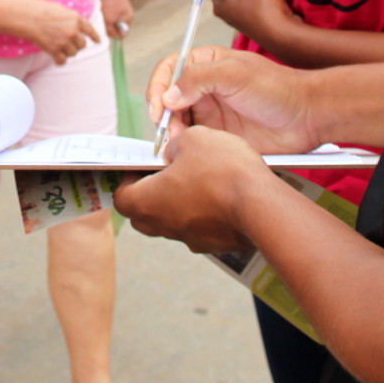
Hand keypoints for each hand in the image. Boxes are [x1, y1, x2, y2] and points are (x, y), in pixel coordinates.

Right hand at [19, 0, 102, 65]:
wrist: (28, 16)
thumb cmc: (41, 9)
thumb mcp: (61, 9)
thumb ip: (71, 18)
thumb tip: (76, 26)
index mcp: (76, 18)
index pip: (90, 30)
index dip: (95, 36)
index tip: (98, 41)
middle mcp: (73, 31)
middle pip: (82, 45)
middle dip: (77, 45)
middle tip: (68, 42)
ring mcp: (64, 41)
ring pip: (73, 53)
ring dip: (67, 52)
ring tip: (58, 46)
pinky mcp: (54, 50)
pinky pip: (62, 60)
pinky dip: (59, 60)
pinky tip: (56, 57)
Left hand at [100, 0, 134, 40]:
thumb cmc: (109, 2)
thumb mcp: (109, 20)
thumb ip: (112, 31)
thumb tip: (114, 37)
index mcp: (129, 19)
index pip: (123, 34)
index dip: (114, 35)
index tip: (106, 29)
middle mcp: (127, 14)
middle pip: (117, 27)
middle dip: (109, 26)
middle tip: (103, 21)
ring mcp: (121, 8)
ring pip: (112, 20)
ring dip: (106, 19)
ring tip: (102, 13)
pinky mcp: (115, 3)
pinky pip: (109, 13)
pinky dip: (104, 12)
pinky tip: (101, 8)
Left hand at [114, 126, 270, 253]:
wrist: (261, 205)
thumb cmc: (222, 171)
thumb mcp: (193, 139)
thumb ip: (176, 145)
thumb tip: (174, 153)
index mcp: (148, 202)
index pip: (121, 197)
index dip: (127, 179)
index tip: (141, 166)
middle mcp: (164, 226)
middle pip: (144, 214)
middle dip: (150, 194)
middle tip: (166, 173)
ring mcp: (190, 238)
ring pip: (173, 222)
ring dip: (178, 203)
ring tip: (197, 180)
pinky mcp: (214, 243)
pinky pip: (200, 227)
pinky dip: (203, 213)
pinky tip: (220, 195)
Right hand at [147, 45, 318, 153]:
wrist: (305, 118)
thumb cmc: (277, 88)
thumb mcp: (235, 74)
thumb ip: (198, 78)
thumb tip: (168, 96)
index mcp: (206, 63)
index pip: (169, 70)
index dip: (158, 87)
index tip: (158, 107)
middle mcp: (204, 87)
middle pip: (168, 99)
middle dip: (163, 115)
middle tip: (167, 131)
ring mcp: (210, 112)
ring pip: (177, 122)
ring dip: (173, 133)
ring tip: (179, 143)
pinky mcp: (217, 136)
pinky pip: (192, 141)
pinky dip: (185, 146)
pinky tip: (189, 151)